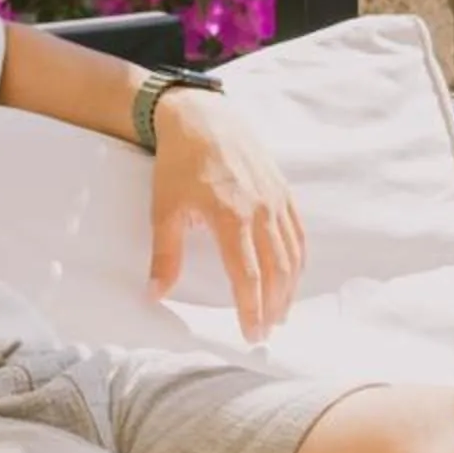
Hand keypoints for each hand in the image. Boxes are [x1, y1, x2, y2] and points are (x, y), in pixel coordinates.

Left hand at [146, 95, 305, 342]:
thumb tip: (155, 294)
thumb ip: (164, 255)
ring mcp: (275, 199)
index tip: (250, 334)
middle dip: (274, 306)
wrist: (203, 118)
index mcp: (230, 216)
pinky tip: (293, 276)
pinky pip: (298, 232)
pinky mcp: (283, 190)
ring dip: (290, 288)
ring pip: (292, 254)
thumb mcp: (164, 210)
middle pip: (277, 270)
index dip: (251, 309)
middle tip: (266, 331)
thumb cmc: (179, 164)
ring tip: (281, 312)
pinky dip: (298, 259)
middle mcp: (260, 209)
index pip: (248, 276)